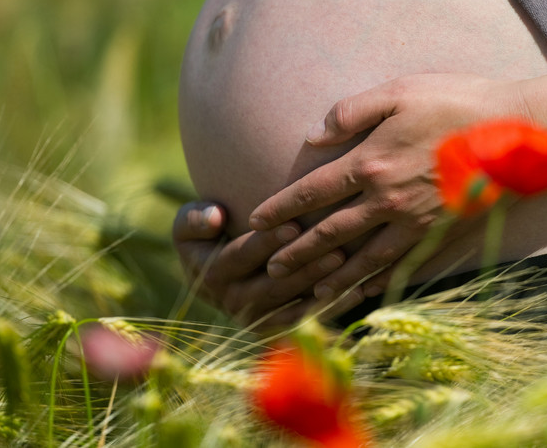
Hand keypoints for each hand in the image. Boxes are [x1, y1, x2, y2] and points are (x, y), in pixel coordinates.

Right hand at [172, 201, 365, 327]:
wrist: (215, 269)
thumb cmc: (207, 235)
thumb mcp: (189, 224)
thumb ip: (195, 218)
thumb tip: (214, 217)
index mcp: (211, 275)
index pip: (242, 256)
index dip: (266, 241)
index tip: (294, 224)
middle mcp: (233, 303)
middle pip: (273, 284)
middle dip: (304, 267)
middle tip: (334, 249)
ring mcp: (257, 319)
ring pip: (293, 304)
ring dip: (322, 286)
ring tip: (347, 264)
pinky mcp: (277, 330)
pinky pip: (308, 320)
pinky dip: (333, 307)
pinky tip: (358, 290)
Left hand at [248, 73, 528, 300]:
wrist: (519, 134)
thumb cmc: (459, 103)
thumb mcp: (400, 91)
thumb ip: (352, 111)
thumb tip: (313, 135)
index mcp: (370, 162)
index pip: (312, 192)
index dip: (281, 208)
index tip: (257, 221)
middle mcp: (386, 200)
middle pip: (330, 234)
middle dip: (297, 253)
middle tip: (271, 268)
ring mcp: (414, 223)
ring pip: (362, 260)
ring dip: (332, 278)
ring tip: (310, 293)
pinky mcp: (441, 236)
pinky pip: (403, 267)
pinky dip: (380, 283)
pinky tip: (365, 293)